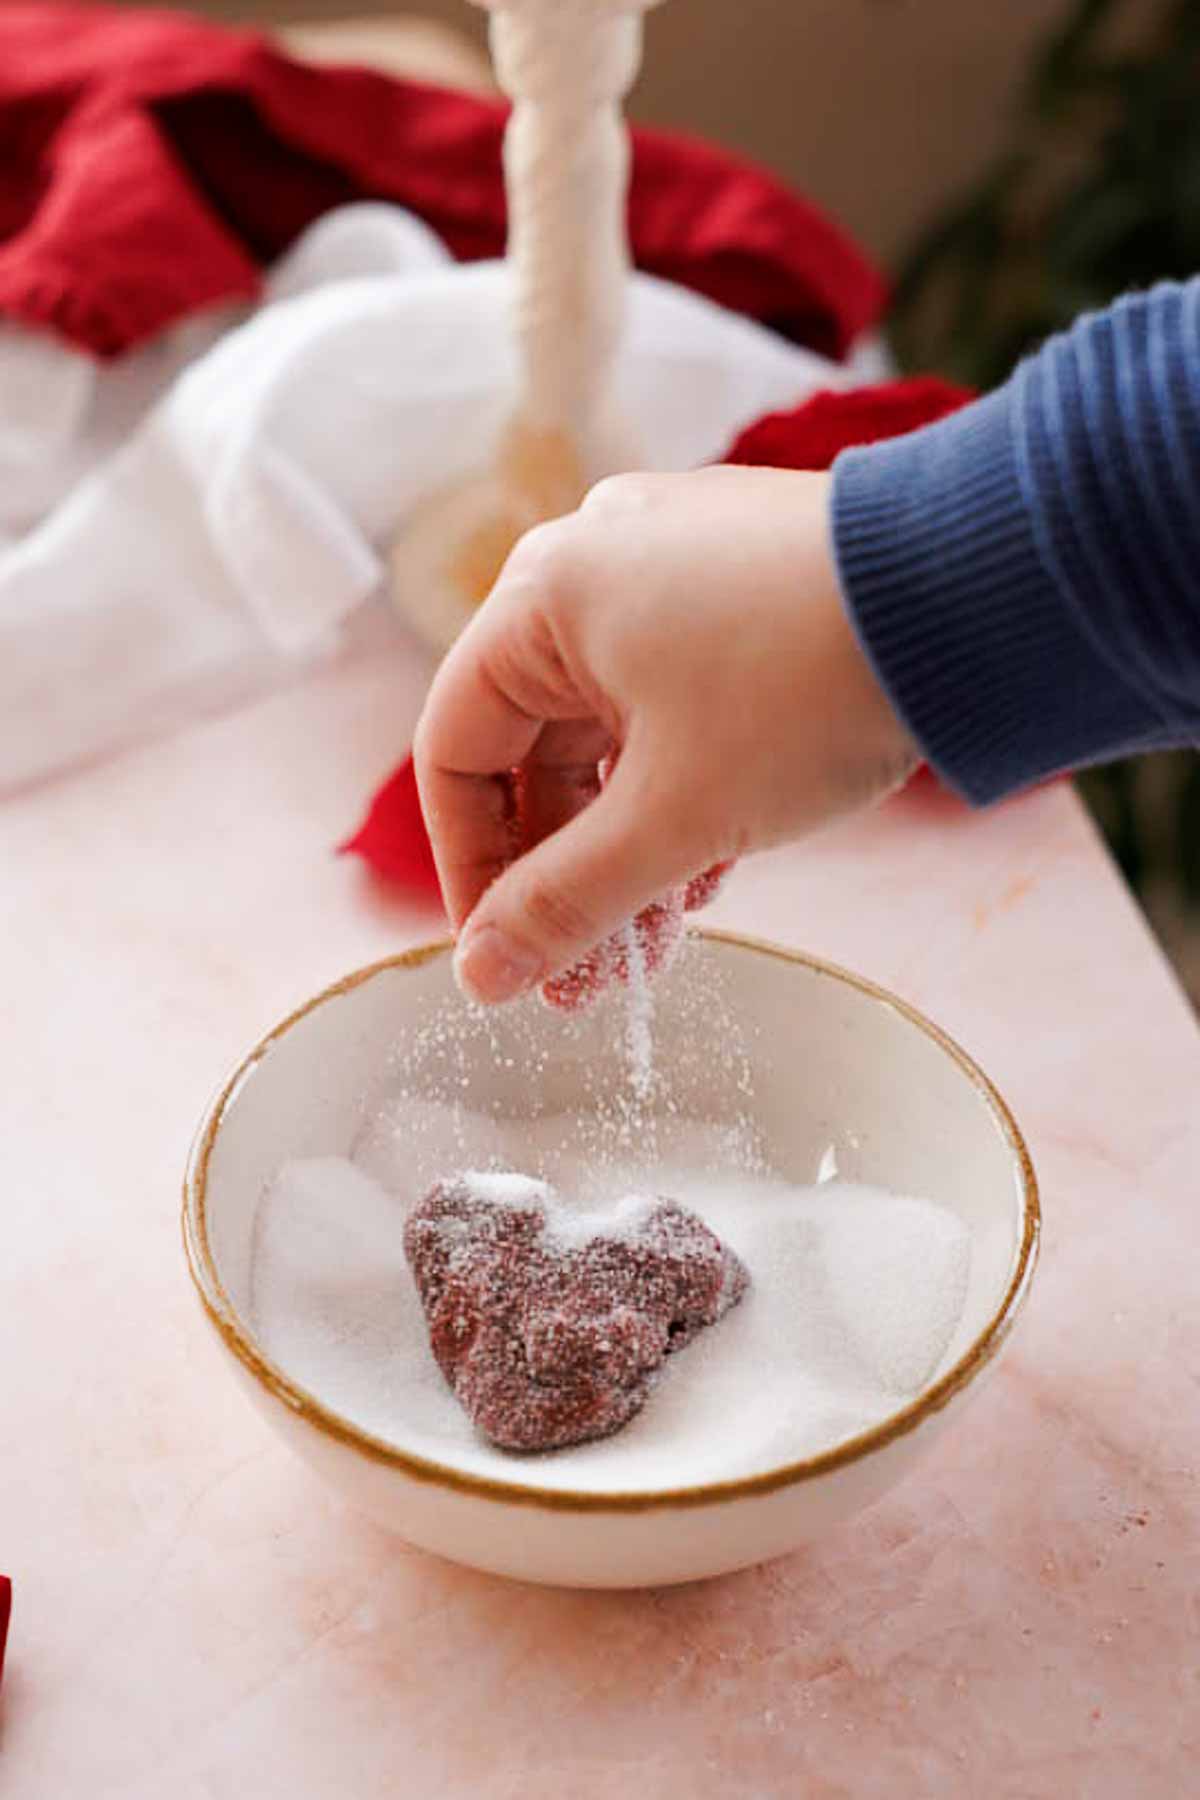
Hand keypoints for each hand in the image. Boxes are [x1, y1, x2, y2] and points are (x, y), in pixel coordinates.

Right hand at [413, 466, 916, 1002]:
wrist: (982, 595)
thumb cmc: (808, 687)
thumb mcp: (673, 817)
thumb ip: (565, 903)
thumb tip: (481, 977)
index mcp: (543, 597)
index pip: (454, 753)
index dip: (469, 872)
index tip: (503, 959)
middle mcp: (593, 567)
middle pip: (535, 751)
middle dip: (563, 877)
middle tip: (587, 980)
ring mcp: (672, 569)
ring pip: (610, 737)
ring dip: (625, 848)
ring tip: (652, 947)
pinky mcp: (741, 588)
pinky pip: (673, 706)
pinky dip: (678, 790)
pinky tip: (706, 874)